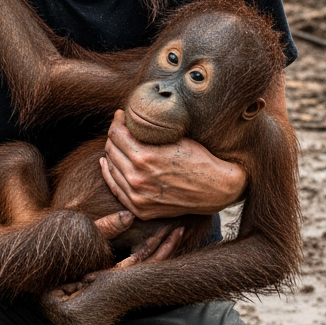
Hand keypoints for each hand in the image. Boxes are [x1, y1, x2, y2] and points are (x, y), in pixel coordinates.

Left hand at [100, 111, 245, 218]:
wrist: (216, 189)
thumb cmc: (199, 159)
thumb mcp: (175, 137)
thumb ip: (149, 130)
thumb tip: (127, 119)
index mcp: (144, 156)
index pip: (116, 133)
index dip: (117, 121)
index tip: (121, 116)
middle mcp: (137, 178)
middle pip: (111, 149)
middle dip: (115, 135)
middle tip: (121, 128)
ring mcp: (137, 196)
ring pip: (111, 168)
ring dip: (112, 153)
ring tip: (119, 144)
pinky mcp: (140, 209)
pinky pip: (115, 188)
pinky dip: (110, 174)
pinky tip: (109, 164)